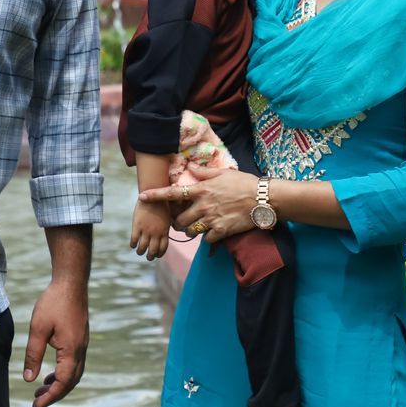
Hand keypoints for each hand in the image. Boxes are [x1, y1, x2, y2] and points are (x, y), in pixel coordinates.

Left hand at [22, 279, 88, 406]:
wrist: (71, 282)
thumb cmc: (53, 302)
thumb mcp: (37, 329)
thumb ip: (33, 355)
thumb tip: (28, 379)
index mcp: (71, 350)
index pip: (62, 382)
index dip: (49, 397)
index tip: (35, 406)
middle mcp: (81, 350)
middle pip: (71, 382)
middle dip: (54, 394)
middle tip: (36, 402)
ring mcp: (82, 344)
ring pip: (75, 374)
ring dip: (60, 384)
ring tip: (41, 390)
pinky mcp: (80, 338)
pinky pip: (75, 363)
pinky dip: (64, 373)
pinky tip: (51, 372)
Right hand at [130, 200, 172, 259]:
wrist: (153, 192)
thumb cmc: (161, 203)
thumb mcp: (166, 217)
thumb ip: (164, 227)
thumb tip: (162, 234)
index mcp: (164, 231)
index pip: (163, 248)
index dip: (159, 253)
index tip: (157, 255)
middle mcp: (156, 233)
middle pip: (153, 251)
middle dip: (150, 256)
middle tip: (148, 257)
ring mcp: (146, 230)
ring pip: (142, 247)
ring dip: (140, 251)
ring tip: (139, 252)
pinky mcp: (137, 226)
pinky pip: (134, 240)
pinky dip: (133, 244)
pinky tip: (132, 244)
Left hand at [139, 163, 258, 242]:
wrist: (263, 198)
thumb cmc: (244, 183)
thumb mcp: (223, 174)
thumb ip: (205, 173)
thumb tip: (192, 167)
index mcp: (202, 190)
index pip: (173, 193)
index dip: (156, 195)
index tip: (142, 197)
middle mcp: (204, 205)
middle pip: (179, 220)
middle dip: (178, 222)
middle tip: (182, 221)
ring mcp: (212, 219)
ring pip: (190, 231)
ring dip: (190, 230)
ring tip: (196, 226)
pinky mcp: (221, 231)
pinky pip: (205, 239)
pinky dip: (206, 237)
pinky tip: (213, 231)